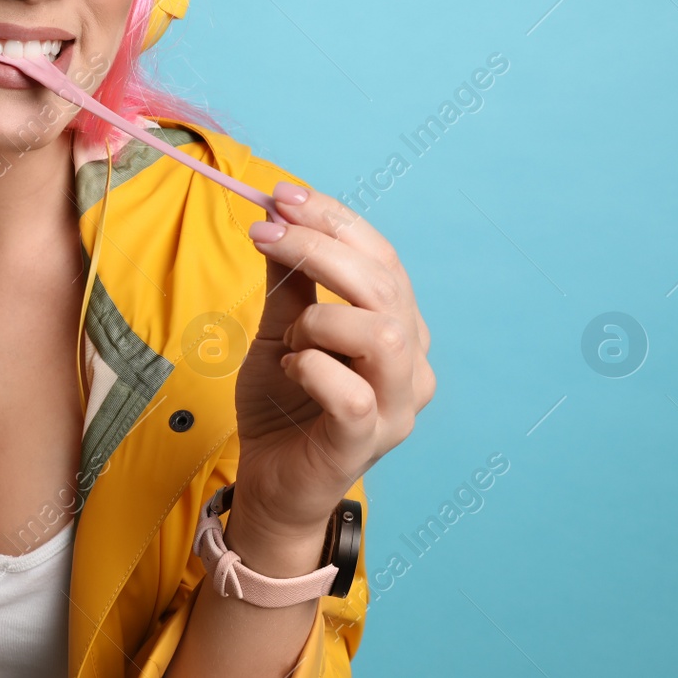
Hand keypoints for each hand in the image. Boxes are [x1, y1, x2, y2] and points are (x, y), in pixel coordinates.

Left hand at [230, 183, 435, 541]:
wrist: (269, 481)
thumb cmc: (283, 403)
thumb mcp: (279, 327)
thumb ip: (287, 277)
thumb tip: (276, 211)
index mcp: (400, 328)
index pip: (382, 257)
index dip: (334, 220)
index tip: (281, 195)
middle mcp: (412, 364)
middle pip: (383, 284)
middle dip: (317, 247)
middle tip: (265, 232)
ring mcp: (396, 406)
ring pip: (380, 333)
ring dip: (319, 318)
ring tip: (290, 338)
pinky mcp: (366, 442)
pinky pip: (351, 392)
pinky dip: (313, 368)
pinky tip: (292, 368)